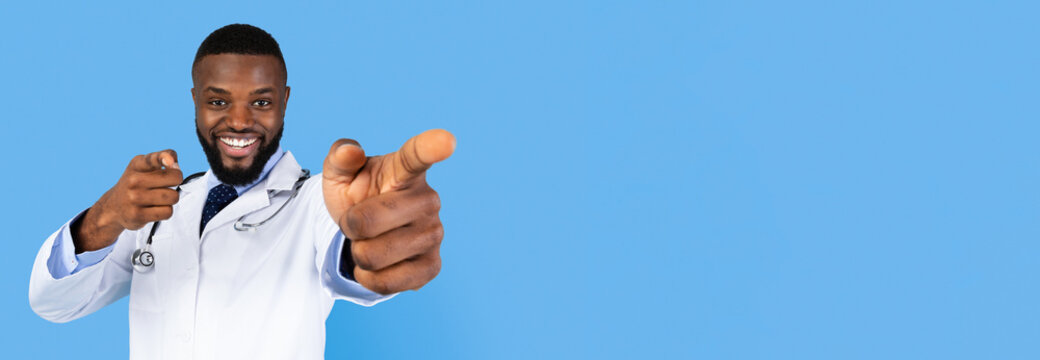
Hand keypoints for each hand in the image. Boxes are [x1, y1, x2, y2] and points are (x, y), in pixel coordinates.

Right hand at [73, 150, 181, 251]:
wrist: (113, 207)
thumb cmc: (136, 183)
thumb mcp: (144, 167)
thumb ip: (162, 159)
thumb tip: (175, 166)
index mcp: (137, 164)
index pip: (153, 159)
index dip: (164, 158)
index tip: (170, 161)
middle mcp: (134, 180)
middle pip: (175, 178)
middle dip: (176, 182)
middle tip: (165, 185)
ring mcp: (134, 198)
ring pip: (173, 197)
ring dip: (171, 199)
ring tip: (158, 198)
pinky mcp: (137, 215)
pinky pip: (167, 212)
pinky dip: (166, 211)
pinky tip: (155, 209)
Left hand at [322, 129, 455, 293]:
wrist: (366, 236)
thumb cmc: (357, 197)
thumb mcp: (340, 175)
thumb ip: (340, 157)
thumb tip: (351, 151)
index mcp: (405, 171)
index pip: (418, 156)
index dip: (431, 147)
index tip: (447, 141)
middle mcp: (428, 200)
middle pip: (366, 222)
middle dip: (349, 227)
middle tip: (359, 222)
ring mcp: (434, 234)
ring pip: (372, 256)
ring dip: (358, 254)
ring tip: (371, 242)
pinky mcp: (432, 266)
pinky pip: (386, 282)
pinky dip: (369, 278)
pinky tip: (379, 265)